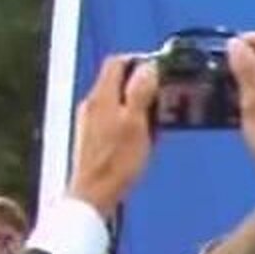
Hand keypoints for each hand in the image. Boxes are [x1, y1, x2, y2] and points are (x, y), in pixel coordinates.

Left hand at [67, 55, 158, 216]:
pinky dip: (130, 119)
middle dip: (141, 82)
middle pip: (116, 80)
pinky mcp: (92, 136)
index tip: (160, 68)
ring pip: (116, 99)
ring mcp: (89, 120)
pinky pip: (113, 117)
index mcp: (101, 95)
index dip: (139, 60)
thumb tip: (148, 66)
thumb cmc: (117, 161)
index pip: (116, 62)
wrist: (94, 193)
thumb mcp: (136, 123)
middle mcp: (91, 103)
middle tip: (164, 93)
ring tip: (158, 116)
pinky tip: (143, 135)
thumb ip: (140, 91)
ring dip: (137, 102)